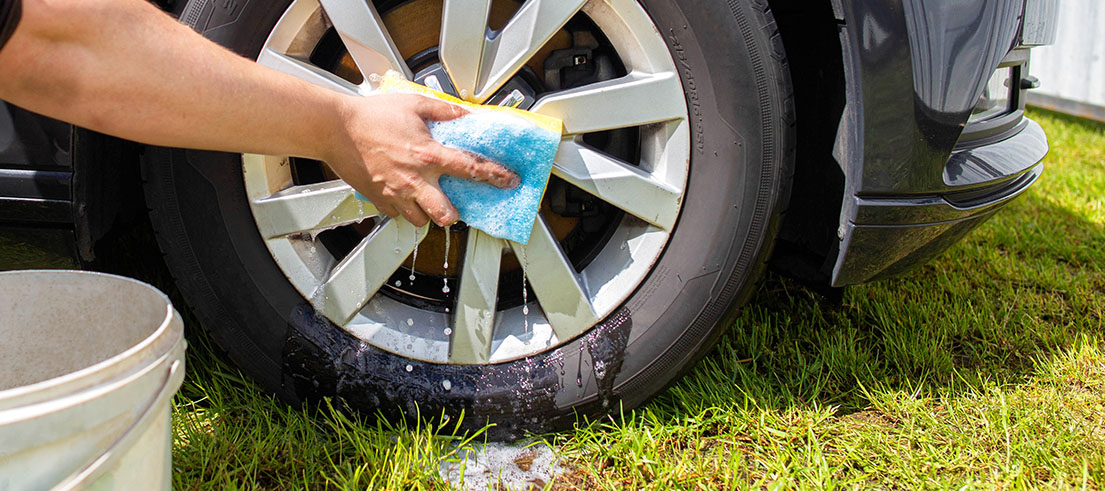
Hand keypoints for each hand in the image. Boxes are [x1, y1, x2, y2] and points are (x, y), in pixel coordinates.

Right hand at [324, 93, 518, 226]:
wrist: (335, 128)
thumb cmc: (371, 116)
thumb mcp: (414, 103)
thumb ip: (444, 110)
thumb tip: (464, 114)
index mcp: (428, 154)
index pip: (471, 169)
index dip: (495, 177)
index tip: (508, 182)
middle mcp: (415, 179)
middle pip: (446, 215)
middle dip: (454, 214)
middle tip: (453, 205)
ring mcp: (395, 193)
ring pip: (421, 221)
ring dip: (427, 213)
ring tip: (426, 199)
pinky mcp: (379, 199)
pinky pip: (397, 215)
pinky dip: (403, 210)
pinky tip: (403, 195)